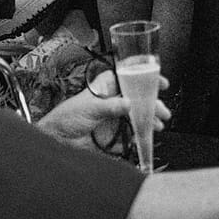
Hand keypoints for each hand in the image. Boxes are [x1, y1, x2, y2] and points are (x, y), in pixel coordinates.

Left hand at [38, 67, 170, 148]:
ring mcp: (115, 118)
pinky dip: (141, 134)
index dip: (145, 78)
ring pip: (138, 116)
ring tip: (159, 125)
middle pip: (138, 99)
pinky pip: (132, 133)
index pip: (129, 78)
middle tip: (162, 111)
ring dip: (150, 119)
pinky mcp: (115, 134)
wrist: (57, 140)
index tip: (159, 83)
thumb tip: (129, 104)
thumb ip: (110, 107)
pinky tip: (146, 135)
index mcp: (106, 88)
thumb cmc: (66, 118)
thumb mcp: (89, 108)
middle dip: (152, 103)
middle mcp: (113, 101)